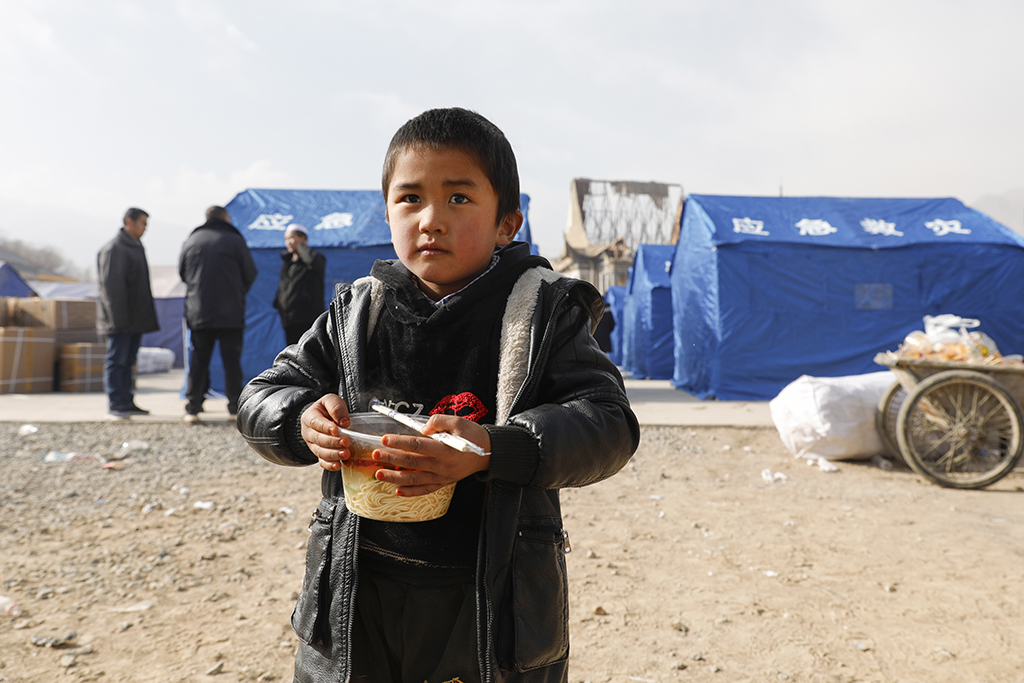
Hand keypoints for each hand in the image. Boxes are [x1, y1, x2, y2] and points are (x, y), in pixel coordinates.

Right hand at [300, 395, 351, 470]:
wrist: (323, 418)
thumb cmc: (328, 409)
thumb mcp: (331, 400)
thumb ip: (336, 407)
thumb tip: (344, 422)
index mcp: (309, 417)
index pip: (316, 423)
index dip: (326, 427)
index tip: (336, 430)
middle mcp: (308, 432)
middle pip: (318, 439)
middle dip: (332, 442)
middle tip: (345, 442)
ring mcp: (312, 445)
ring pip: (320, 452)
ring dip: (333, 454)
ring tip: (345, 453)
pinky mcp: (319, 454)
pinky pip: (322, 462)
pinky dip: (329, 465)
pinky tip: (338, 465)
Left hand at [373, 414, 490, 496]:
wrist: (489, 453)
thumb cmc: (473, 435)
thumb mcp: (458, 422)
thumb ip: (439, 421)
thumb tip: (422, 428)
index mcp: (444, 449)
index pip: (417, 445)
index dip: (400, 442)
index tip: (385, 439)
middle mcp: (441, 465)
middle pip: (412, 463)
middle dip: (392, 459)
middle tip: (376, 455)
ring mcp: (442, 476)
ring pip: (415, 479)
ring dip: (396, 478)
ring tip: (380, 474)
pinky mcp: (444, 482)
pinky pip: (425, 490)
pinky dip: (411, 492)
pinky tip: (398, 491)